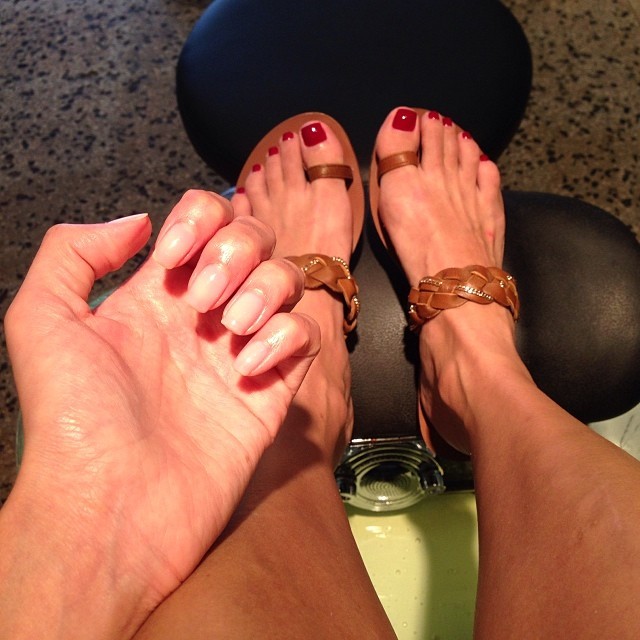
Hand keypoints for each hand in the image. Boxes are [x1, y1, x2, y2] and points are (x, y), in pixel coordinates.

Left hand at [2, 190, 318, 635]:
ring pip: (288, 281)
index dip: (200, 221)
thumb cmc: (74, 420)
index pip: (204, 220)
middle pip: (255, 241)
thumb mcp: (42, 323)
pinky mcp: (272, 390)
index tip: (174, 261)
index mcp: (156, 294)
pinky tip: (247, 369)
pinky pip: (306, 337)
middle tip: (205, 302)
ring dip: (266, 290)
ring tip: (232, 330)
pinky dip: (285, 338)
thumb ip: (72, 253)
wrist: (112, 509)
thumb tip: (138, 222)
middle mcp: (204, 315)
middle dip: (238, 253)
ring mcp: (241, 350)